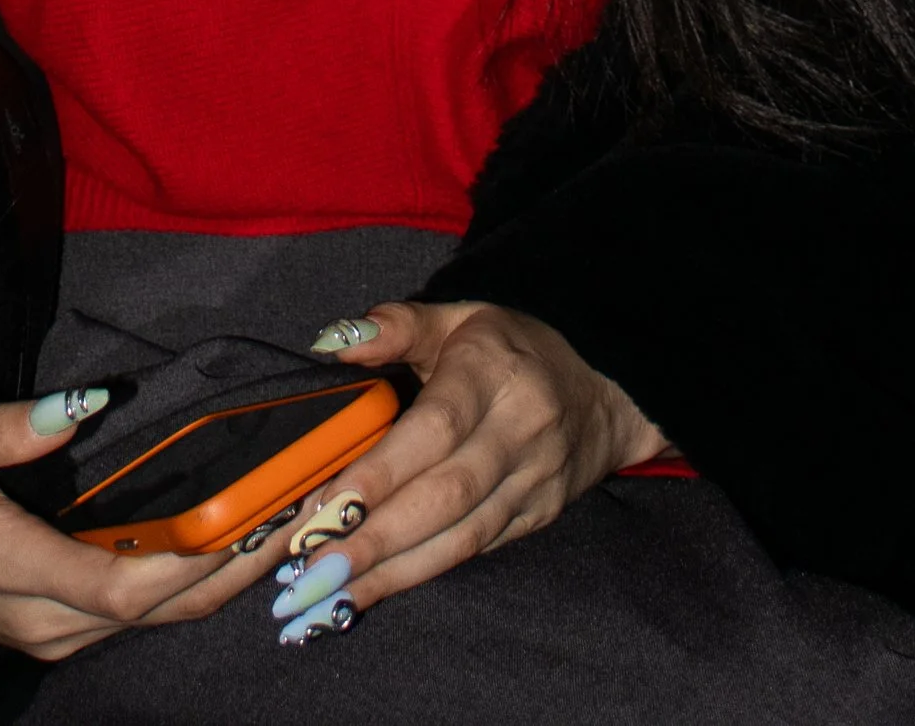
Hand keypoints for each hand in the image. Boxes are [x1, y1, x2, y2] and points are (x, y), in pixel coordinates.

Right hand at [0, 389, 279, 661]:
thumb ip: (10, 429)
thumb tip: (84, 406)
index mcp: (18, 574)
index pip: (125, 583)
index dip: (193, 558)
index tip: (251, 517)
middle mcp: (48, 622)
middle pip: (158, 608)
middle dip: (233, 567)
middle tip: (298, 514)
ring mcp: (56, 636)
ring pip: (155, 619)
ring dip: (221, 579)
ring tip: (282, 525)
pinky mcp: (60, 631)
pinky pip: (139, 615)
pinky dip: (190, 586)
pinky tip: (228, 548)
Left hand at [264, 299, 659, 638]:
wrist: (602, 389)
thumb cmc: (509, 350)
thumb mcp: (458, 318)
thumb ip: (397, 326)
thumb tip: (333, 342)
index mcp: (492, 372)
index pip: (433, 431)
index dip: (379, 474)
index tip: (322, 508)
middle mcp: (520, 430)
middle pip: (445, 496)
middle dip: (376, 539)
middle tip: (312, 570)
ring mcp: (534, 480)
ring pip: (461, 537)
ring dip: (394, 572)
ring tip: (330, 595)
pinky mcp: (538, 517)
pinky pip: (477, 550)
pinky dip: (425, 572)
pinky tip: (377, 588)